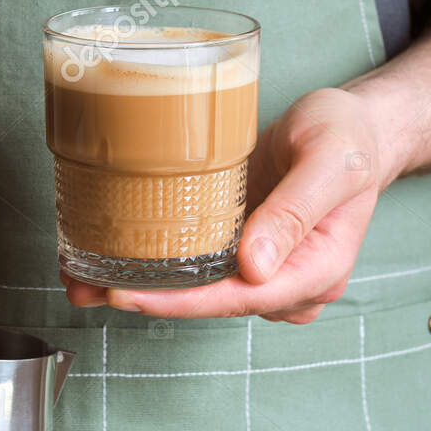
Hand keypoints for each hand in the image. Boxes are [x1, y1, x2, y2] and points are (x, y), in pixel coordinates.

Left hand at [65, 87, 383, 324]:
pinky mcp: (242, 252)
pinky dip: (155, 266)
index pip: (242, 298)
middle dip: (149, 299)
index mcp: (318, 269)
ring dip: (142, 287)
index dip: (183, 302)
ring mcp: (264, 270)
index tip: (132, 295)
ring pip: (199, 291)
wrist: (351, 127)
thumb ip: (296, 209)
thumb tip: (255, 267)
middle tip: (85, 286)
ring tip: (80, 276)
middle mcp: (288, 281)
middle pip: (212, 303)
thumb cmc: (346, 136)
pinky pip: (198, 268)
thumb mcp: (331, 159)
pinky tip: (109, 258)